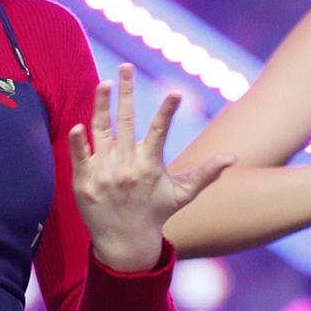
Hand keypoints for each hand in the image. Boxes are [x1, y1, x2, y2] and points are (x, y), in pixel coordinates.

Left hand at [69, 66, 234, 273]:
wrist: (125, 244)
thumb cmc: (155, 214)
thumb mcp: (182, 194)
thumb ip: (206, 173)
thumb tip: (233, 157)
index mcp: (150, 165)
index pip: (160, 130)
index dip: (167, 110)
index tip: (175, 93)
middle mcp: (127, 166)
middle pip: (126, 121)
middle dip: (126, 91)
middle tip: (125, 66)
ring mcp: (104, 174)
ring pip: (101, 131)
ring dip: (101, 105)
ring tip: (104, 83)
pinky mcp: (84, 183)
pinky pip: (80, 157)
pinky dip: (78, 142)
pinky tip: (77, 125)